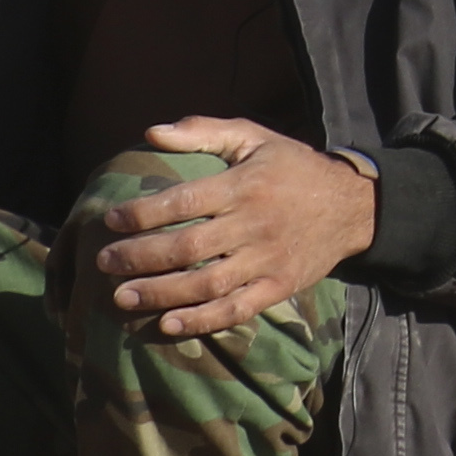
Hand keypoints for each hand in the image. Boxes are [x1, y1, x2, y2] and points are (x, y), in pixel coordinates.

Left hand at [94, 118, 378, 338]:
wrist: (352, 207)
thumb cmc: (292, 167)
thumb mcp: (254, 138)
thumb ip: (203, 132)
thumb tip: (151, 133)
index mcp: (244, 185)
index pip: (184, 200)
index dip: (143, 212)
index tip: (112, 220)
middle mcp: (254, 224)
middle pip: (188, 247)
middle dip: (141, 257)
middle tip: (104, 262)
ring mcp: (267, 260)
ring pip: (207, 284)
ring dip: (161, 293)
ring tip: (122, 296)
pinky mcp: (278, 288)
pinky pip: (236, 309)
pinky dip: (202, 320)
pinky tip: (169, 323)